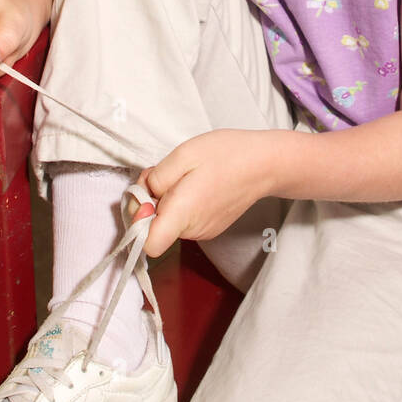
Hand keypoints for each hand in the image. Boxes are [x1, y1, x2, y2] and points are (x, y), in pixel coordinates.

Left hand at [132, 129, 276, 258]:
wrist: (264, 164)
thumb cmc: (226, 155)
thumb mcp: (182, 155)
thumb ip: (155, 180)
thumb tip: (142, 198)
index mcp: (183, 214)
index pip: (148, 245)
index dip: (137, 222)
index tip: (145, 197)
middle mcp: (192, 231)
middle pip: (153, 229)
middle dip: (148, 201)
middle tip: (163, 173)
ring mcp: (203, 232)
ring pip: (167, 222)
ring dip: (164, 200)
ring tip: (183, 175)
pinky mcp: (210, 227)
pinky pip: (182, 220)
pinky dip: (179, 203)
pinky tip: (193, 183)